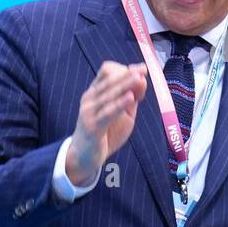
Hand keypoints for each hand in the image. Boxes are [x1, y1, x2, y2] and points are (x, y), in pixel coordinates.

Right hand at [64, 61, 147, 185]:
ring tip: (139, 78)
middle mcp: (89, 98)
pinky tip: (130, 98)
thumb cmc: (105, 133)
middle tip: (143, 69)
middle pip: (109, 79)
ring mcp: (89, 111)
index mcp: (95, 92)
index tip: (141, 72)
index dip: (124, 69)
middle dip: (127, 74)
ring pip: (109, 94)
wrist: (84, 157)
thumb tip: (142, 80)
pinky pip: (108, 112)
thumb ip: (131, 98)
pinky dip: (119, 104)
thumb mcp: (121, 113)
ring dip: (125, 85)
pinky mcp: (92, 126)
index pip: (107, 71)